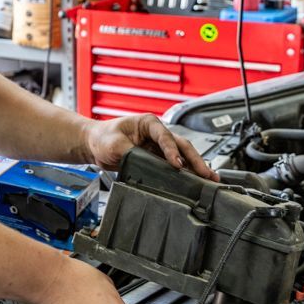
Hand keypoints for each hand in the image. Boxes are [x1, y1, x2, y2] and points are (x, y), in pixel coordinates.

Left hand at [82, 114, 218, 180]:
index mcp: (149, 123)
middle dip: (195, 160)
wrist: (95, 145)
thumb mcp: (114, 143)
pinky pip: (174, 165)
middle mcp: (157, 133)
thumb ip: (131, 151)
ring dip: (195, 167)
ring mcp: (159, 146)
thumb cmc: (103, 138)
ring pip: (182, 155)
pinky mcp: (157, 158)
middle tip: (207, 174)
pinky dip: (186, 172)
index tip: (177, 164)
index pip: (166, 137)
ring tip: (209, 179)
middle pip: (181, 145)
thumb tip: (147, 162)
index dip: (172, 151)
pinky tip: (195, 180)